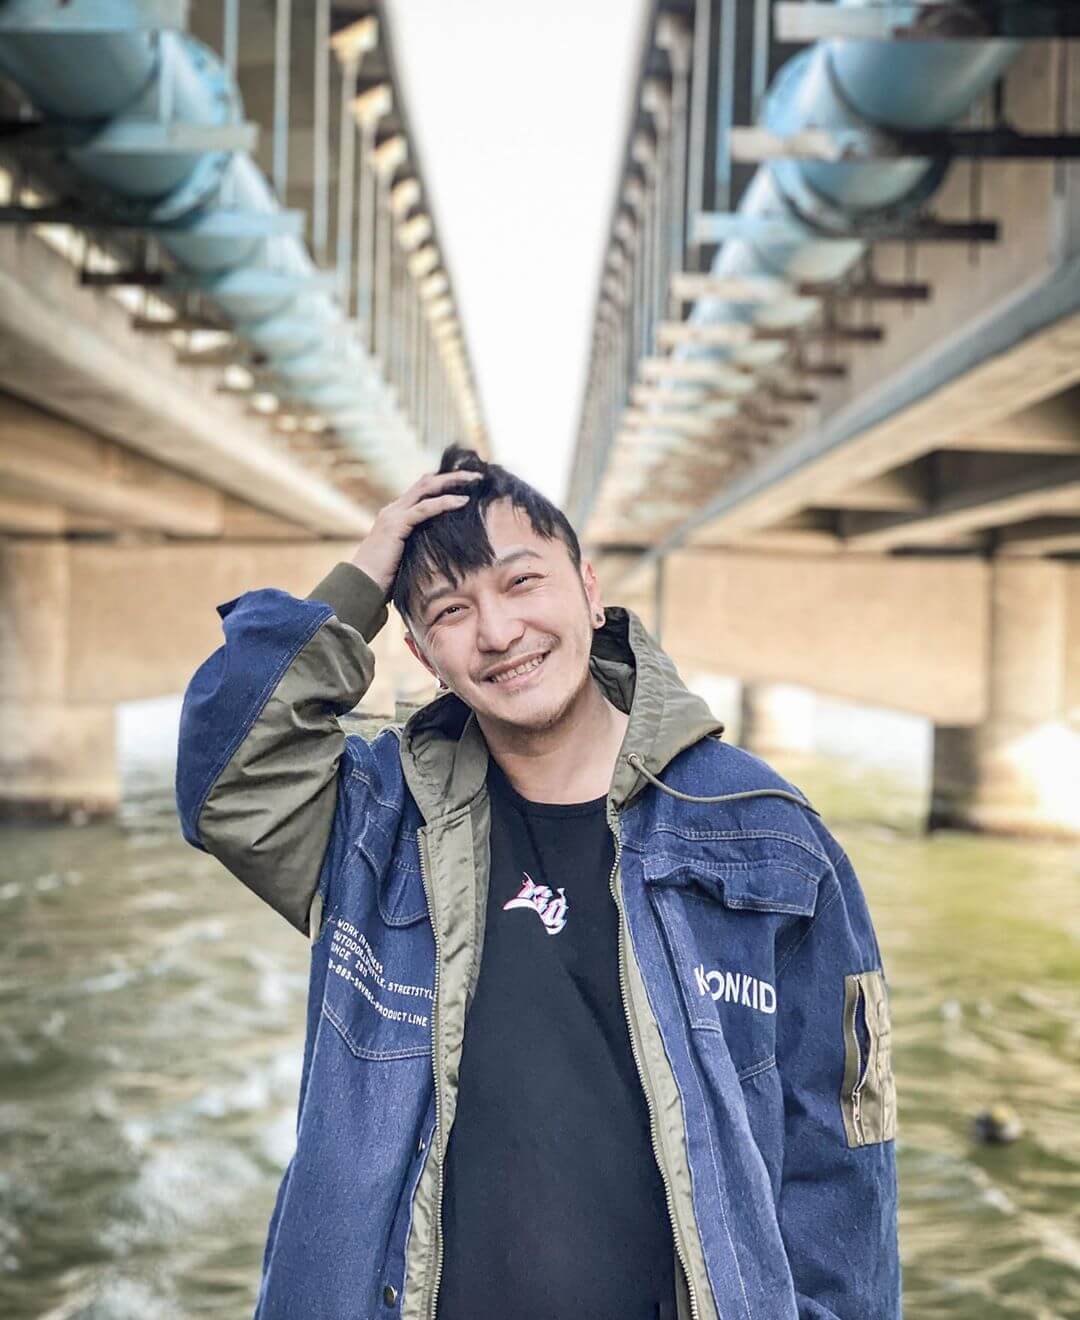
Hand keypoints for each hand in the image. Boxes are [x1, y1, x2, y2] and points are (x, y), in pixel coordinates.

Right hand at [350, 469, 481, 595]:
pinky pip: (425, 508)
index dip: (444, 482)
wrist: (361, 585)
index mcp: (395, 515)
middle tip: (476, 476)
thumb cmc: (384, 578)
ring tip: (475, 481)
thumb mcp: (407, 556)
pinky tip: (463, 502)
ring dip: (453, 482)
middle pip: (426, 482)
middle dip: (452, 476)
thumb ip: (420, 546)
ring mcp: (393, 515)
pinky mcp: (396, 525)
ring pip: (427, 488)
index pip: (422, 489)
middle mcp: (393, 509)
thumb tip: (443, 551)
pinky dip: (445, 503)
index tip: (467, 483)